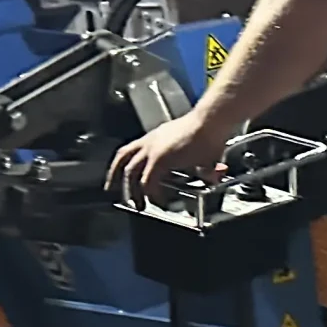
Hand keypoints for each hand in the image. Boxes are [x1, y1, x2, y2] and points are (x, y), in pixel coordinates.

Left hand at [107, 108, 228, 206]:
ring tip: (139, 204)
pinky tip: (159, 200)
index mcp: (157, 137)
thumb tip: (214, 175)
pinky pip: (147, 182)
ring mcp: (152, 150)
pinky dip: (152, 193)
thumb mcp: (201, 150)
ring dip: (133, 190)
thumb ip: (205, 165)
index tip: (121, 175)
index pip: (132, 150)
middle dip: (115, 176)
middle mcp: (150, 141)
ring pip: (131, 173)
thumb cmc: (210, 130)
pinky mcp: (159, 160)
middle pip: (122, 158)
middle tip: (112, 190)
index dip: (123, 163)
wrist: (211, 122)